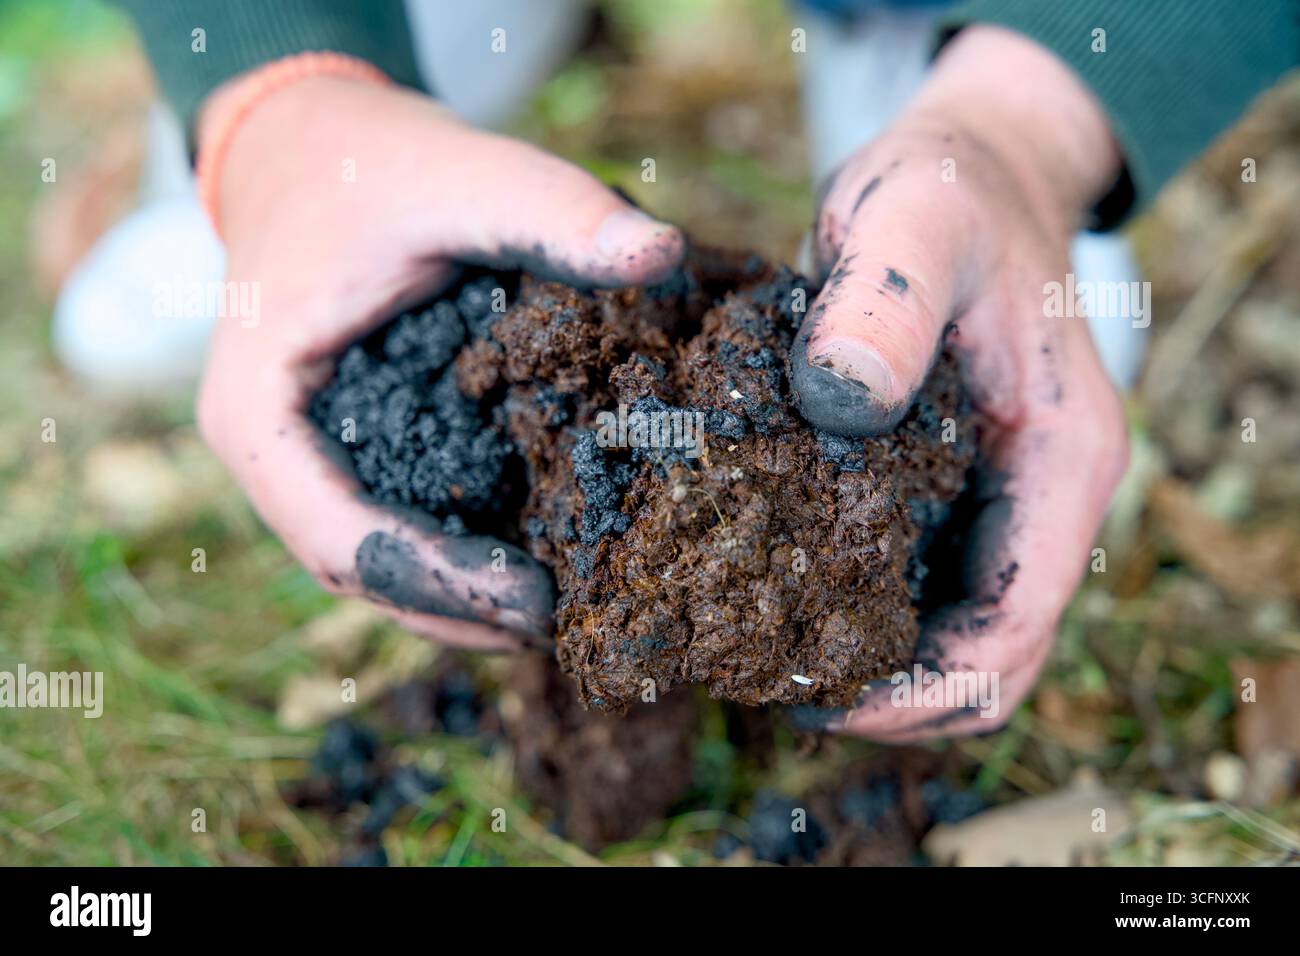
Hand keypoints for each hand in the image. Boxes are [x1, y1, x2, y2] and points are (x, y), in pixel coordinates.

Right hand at [195, 74, 683, 649]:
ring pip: (378, 564)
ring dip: (462, 599)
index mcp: (257, 411)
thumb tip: (663, 251)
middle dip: (459, 609)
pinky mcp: (344, 454)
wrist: (311, 149)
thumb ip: (555, 210)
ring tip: (562, 612)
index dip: (436, 585)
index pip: (337, 539)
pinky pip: (396, 521)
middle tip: (567, 625)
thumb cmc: (369, 165)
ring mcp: (303, 463)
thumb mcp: (460, 173)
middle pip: (360, 571)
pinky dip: (459, 554)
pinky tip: (538, 558)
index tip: (533, 602)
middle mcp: (269, 455)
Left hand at [790, 26, 1129, 739]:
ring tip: (771, 660)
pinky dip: (867, 615)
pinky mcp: (958, 487)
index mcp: (1061, 462)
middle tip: (773, 689)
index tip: (816, 699)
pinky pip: (923, 586)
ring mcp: (1003, 499)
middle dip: (894, 699)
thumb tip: (842, 401)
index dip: (920, 691)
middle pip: (990, 660)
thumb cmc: (947, 193)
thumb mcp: (912, 224)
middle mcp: (1043, 498)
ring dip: (880, 669)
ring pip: (957, 636)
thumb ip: (884, 301)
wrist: (968, 173)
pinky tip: (786, 600)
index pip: (1011, 631)